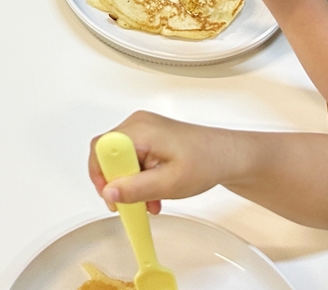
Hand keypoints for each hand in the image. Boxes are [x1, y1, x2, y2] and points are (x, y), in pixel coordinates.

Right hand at [87, 111, 238, 213]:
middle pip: (108, 155)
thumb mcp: (170, 183)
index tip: (113, 197)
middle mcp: (138, 124)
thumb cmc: (206, 161)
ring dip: (130, 184)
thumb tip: (109, 193)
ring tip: (148, 201)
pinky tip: (151, 192)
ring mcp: (143, 129)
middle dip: (118, 183)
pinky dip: (137, 177)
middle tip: (130, 203)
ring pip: (120, 159)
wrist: (226, 155)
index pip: (101, 148)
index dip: (102, 174)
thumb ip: (137, 189)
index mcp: (141, 130)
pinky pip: (131, 157)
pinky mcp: (148, 136)